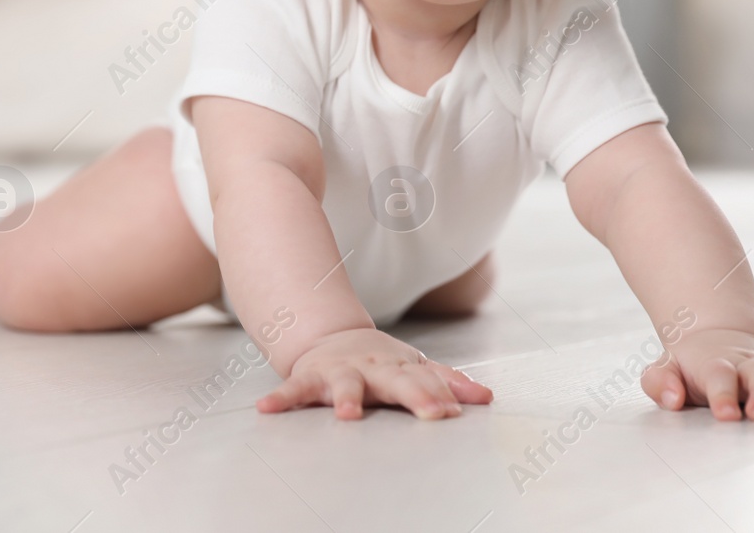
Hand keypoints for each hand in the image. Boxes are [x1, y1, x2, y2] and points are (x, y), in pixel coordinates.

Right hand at [257, 327, 492, 419]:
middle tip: (434, 413)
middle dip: (416, 395)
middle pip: (398, 382)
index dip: (440, 395)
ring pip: (346, 385)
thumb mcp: (414, 367)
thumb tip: (487, 397)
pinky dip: (280, 399)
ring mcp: (340, 373)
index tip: (454, 412)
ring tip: (349, 415)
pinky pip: (293, 391)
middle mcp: (373, 369)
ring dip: (347, 398)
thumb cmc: (380, 362)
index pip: (426, 381)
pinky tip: (266, 410)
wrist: (330, 338)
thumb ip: (447, 382)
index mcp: (399, 368)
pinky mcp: (310, 379)